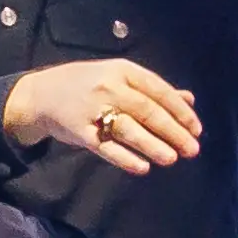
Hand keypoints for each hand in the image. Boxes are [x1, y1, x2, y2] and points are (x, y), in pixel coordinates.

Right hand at [3, 59, 201, 174]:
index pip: (159, 90)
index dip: (180, 111)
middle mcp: (109, 87)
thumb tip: (189, 100)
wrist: (41, 94)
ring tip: (172, 159)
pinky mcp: (79, 131)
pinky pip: (105, 146)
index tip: (197, 130)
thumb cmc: (87, 85)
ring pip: (128, 128)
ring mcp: (92, 109)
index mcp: (122, 70)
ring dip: (152, 145)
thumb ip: (152, 89)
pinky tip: (142, 167)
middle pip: (147, 110)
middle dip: (173, 131)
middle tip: (192, 149)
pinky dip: (125, 158)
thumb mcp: (119, 78)